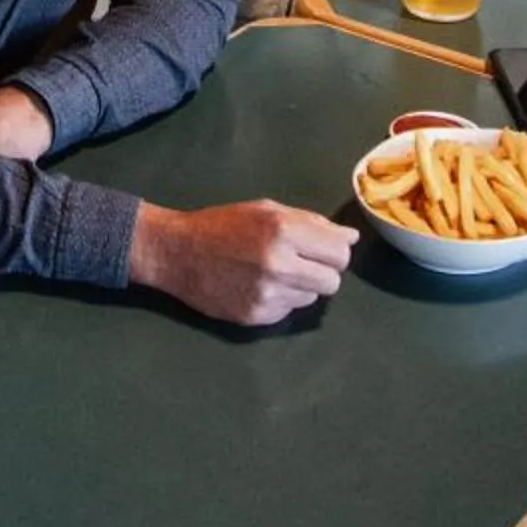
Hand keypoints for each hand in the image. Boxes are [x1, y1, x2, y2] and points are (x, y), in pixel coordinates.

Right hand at [128, 200, 358, 326]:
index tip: (322, 250)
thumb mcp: (266, 210)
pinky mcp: (257, 316)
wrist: (177, 253)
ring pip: (312, 298)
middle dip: (322, 272)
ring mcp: (268, 294)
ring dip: (300, 286)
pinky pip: (288, 310)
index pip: (340, 253)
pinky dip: (281, 299)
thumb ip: (311, 223)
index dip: (335, 251)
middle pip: (333, 281)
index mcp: (283, 230)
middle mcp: (279, 264)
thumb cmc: (223, 224)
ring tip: (272, 273)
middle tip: (301, 263)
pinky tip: (258, 286)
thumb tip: (350, 237)